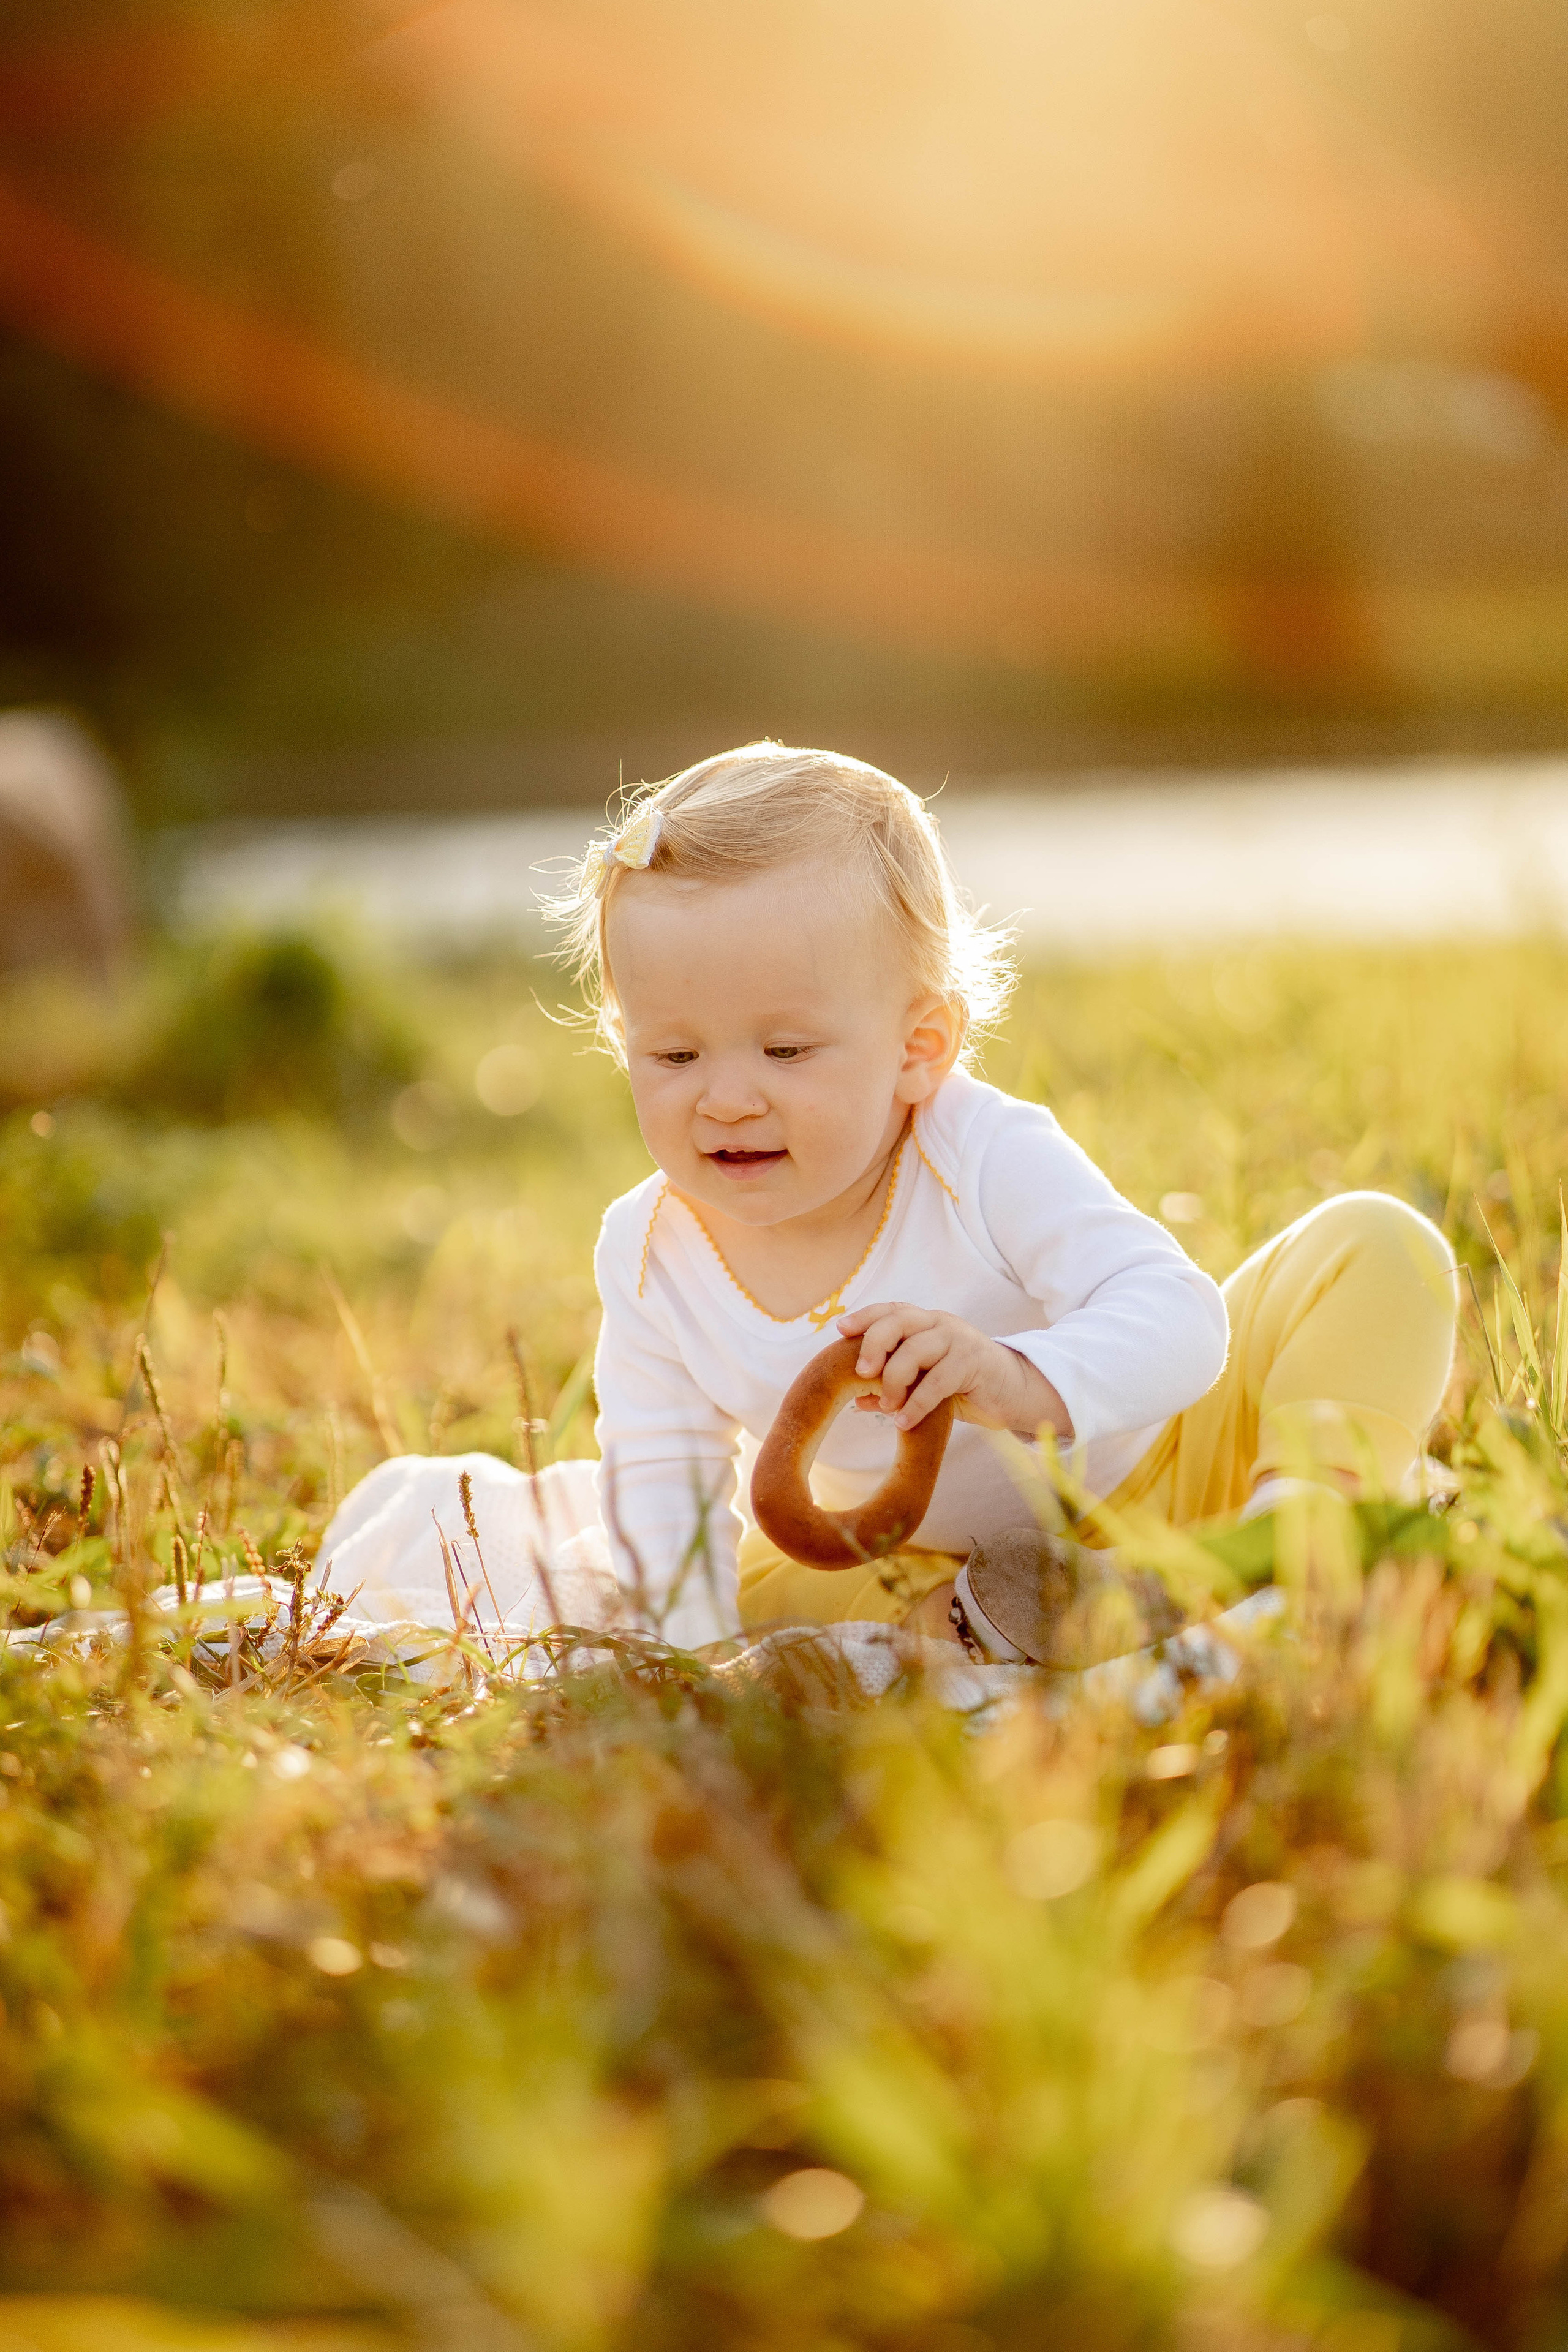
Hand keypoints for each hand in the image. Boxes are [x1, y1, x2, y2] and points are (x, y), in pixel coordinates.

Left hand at [836, 1302, 1072, 1438]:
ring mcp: (959, 1341)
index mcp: (927, 1323)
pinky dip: (917, 1403)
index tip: (840, 1329)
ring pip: (916, 1350)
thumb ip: (894, 1388)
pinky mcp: (974, 1364)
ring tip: (887, 1406)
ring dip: (894, 1380)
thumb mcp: (925, 1384)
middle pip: (900, 1321)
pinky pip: (938, 1382)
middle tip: (860, 1372)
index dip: (865, 1316)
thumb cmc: (963, 1387)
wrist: (1013, 1393)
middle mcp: (941, 1325)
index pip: (892, 1310)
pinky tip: (904, 1422)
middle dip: (875, 1343)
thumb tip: (856, 1402)